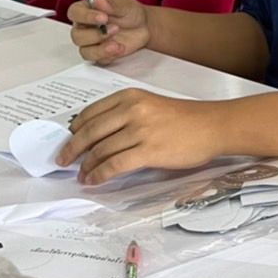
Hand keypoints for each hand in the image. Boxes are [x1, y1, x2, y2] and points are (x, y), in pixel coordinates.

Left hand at [58, 90, 223, 185]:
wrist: (214, 126)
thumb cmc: (187, 119)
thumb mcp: (151, 105)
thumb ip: (126, 115)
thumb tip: (100, 137)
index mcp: (130, 97)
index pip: (91, 113)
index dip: (75, 130)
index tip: (68, 141)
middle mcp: (132, 110)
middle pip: (90, 132)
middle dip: (72, 149)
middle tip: (63, 160)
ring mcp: (140, 130)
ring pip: (100, 150)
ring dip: (86, 166)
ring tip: (81, 175)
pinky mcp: (149, 151)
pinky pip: (114, 165)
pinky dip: (99, 174)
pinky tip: (94, 180)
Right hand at [67, 0, 149, 64]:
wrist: (143, 26)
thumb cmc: (130, 13)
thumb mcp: (124, 5)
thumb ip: (110, 4)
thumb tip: (98, 1)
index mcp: (86, 11)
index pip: (75, 13)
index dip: (86, 16)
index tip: (103, 17)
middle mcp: (85, 27)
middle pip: (77, 35)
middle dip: (95, 34)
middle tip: (115, 29)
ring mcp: (92, 43)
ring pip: (84, 51)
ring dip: (100, 49)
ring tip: (117, 44)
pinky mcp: (100, 55)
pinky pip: (97, 60)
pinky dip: (108, 56)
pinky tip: (120, 49)